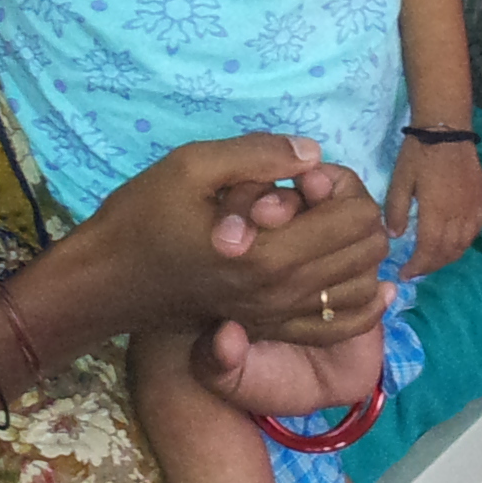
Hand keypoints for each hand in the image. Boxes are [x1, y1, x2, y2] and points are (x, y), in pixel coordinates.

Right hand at [62, 133, 389, 347]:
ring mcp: (277, 317)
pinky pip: (337, 329)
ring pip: (361, 289)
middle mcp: (283, 293)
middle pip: (366, 250)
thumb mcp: (192, 166)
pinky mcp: (268, 329)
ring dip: (360, 252)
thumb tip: (314, 153)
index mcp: (269, 253)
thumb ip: (259, 155)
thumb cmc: (142, 218)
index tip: (303, 173)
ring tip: (334, 224)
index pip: (353, 217)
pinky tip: (375, 288)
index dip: (342, 184)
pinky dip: (364, 308)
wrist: (106, 282)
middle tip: (317, 194)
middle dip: (355, 212)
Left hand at [387, 137, 481, 276]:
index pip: (429, 251)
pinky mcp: (481, 201)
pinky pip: (475, 232)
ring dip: (447, 258)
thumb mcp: (400, 180)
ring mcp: (473, 209)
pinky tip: (453, 244)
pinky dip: (463, 244)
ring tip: (431, 261)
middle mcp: (458, 216)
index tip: (404, 274)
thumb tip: (396, 236)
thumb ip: (397, 210)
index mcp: (437, 213)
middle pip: (447, 252)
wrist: (447, 129)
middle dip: (430, 266)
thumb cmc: (419, 153)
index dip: (417, 266)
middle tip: (415, 271)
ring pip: (463, 245)